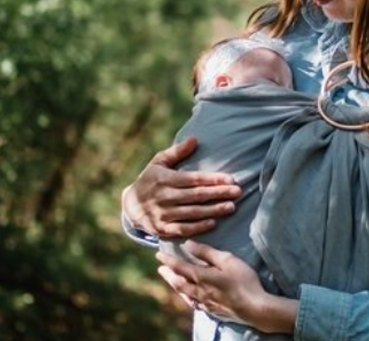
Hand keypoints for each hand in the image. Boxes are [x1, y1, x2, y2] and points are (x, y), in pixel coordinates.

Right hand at [121, 137, 241, 237]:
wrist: (130, 205)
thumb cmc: (150, 179)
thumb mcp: (159, 162)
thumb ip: (177, 152)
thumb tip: (194, 138)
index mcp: (164, 179)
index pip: (193, 179)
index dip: (212, 179)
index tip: (231, 179)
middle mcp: (163, 197)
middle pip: (196, 196)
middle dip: (218, 193)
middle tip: (238, 192)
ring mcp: (162, 214)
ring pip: (192, 213)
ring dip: (213, 210)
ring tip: (231, 207)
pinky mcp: (161, 229)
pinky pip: (182, 229)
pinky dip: (198, 227)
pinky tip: (213, 223)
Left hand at [156, 241, 297, 333]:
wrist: (254, 307)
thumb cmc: (243, 280)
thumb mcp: (227, 260)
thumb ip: (207, 252)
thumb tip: (188, 244)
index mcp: (201, 277)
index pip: (180, 267)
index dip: (168, 260)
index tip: (158, 255)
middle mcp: (199, 291)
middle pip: (178, 282)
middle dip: (168, 274)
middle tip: (160, 268)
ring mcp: (205, 303)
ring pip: (184, 294)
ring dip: (175, 286)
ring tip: (171, 281)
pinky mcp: (213, 310)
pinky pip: (194, 303)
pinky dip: (187, 298)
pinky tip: (190, 298)